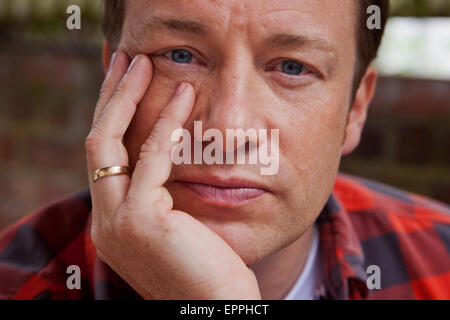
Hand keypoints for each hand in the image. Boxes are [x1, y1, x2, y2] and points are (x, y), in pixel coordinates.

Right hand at [85, 51, 260, 298]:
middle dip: (109, 98)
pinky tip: (184, 95)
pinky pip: (151, 157)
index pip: (105, 159)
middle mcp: (106, 221)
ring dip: (128, 98)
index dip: (112, 117)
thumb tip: (168, 158)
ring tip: (146, 63)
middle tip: (126, 60)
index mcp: (115, 222)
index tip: (126, 84)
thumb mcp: (179, 228)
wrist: (219, 309)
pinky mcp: (140, 221)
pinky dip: (167, 122)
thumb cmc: (210, 270)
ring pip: (109, 144)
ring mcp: (116, 222)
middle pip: (97, 144)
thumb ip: (163, 197)